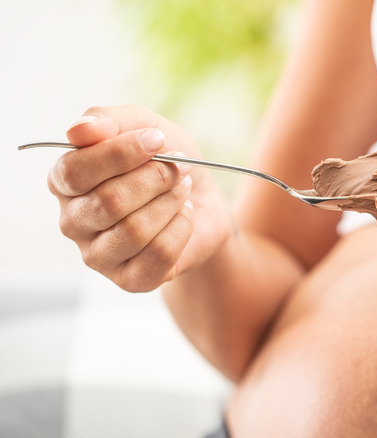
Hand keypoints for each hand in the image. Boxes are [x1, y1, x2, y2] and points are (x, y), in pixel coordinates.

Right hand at [49, 105, 232, 291]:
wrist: (204, 202)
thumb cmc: (166, 162)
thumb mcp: (145, 126)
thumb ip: (110, 120)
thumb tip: (79, 130)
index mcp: (65, 182)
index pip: (75, 171)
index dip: (121, 153)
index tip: (158, 139)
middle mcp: (73, 221)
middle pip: (108, 202)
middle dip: (156, 178)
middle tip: (180, 166)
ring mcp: (98, 255)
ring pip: (134, 231)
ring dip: (171, 202)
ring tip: (183, 190)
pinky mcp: (129, 280)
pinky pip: (158, 255)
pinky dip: (182, 228)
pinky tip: (185, 216)